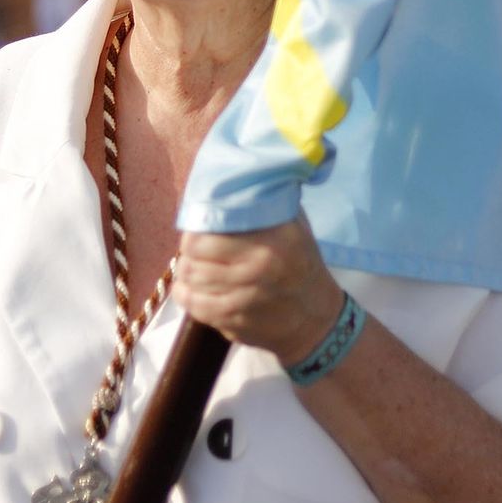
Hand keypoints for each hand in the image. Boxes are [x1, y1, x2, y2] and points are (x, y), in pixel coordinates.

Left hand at [173, 215, 345, 365]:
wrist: (316, 318)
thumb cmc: (301, 265)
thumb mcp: (295, 227)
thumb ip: (269, 204)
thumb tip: (239, 180)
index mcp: (273, 240)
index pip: (213, 228)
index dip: (198, 226)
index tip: (201, 227)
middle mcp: (259, 268)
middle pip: (195, 254)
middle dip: (189, 250)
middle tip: (194, 248)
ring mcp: (245, 298)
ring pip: (191, 279)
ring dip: (186, 271)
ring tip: (193, 266)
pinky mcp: (234, 321)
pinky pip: (194, 305)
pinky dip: (185, 294)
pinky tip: (189, 287)